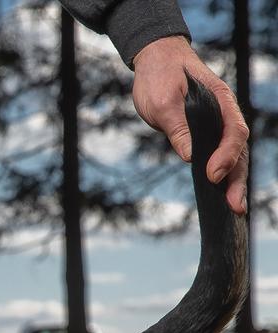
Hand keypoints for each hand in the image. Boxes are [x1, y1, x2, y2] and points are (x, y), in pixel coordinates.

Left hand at [132, 36, 247, 214]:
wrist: (158, 61)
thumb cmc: (160, 78)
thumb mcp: (162, 102)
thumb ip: (177, 127)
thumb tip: (190, 156)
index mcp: (221, 102)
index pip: (232, 132)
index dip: (225, 156)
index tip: (212, 176)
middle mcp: (226, 114)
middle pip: (239, 149)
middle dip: (237, 178)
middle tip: (234, 205)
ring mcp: (218, 124)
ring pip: (233, 155)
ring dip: (233, 181)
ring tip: (233, 207)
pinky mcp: (207, 134)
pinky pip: (221, 155)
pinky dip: (224, 174)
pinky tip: (221, 193)